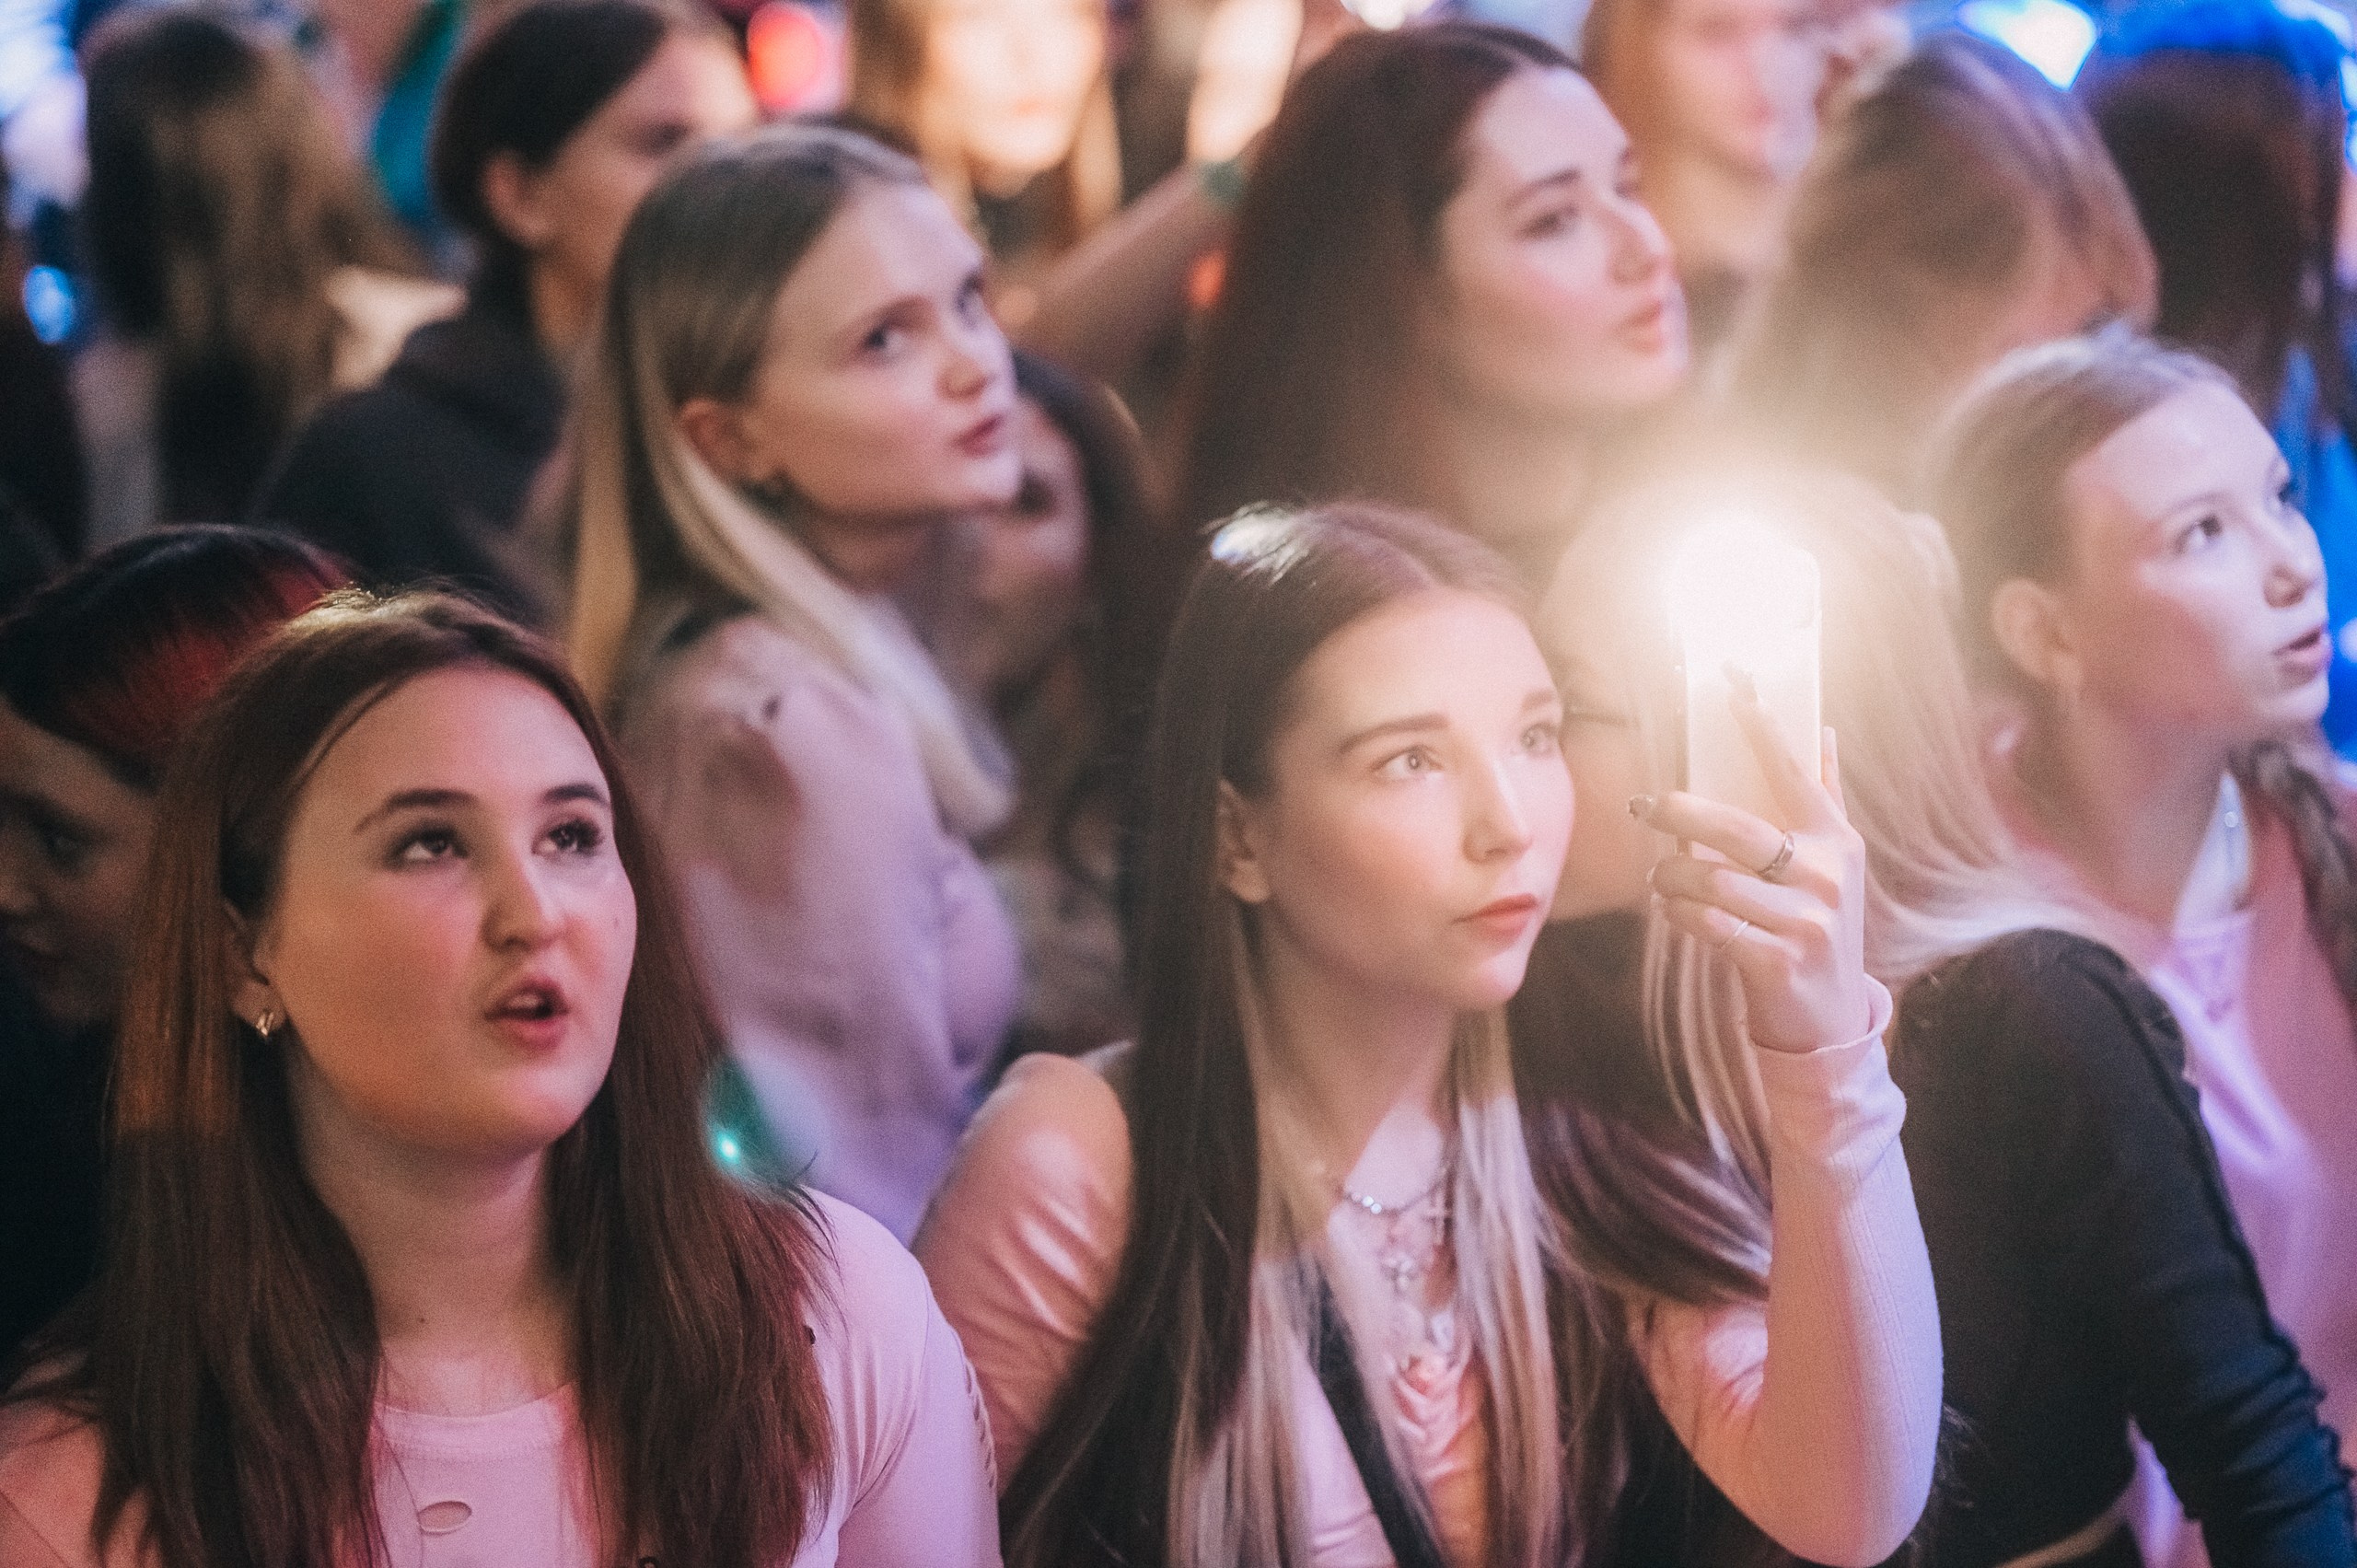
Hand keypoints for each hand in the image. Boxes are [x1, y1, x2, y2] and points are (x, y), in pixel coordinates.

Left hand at [1633, 677, 1869, 1053]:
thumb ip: (1825, 797)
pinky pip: (1710, 924)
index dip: (1763, 730)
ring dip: (1672, 875)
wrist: (1828, 1017)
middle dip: (1682, 814)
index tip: (1734, 689)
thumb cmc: (1817, 925)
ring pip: (1715, 879)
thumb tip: (1823, 730)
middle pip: (1739, 828)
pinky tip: (1674, 910)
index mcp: (1836, 841)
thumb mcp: (1832, 863)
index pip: (1794, 774)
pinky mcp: (1778, 961)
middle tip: (1646, 807)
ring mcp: (1807, 921)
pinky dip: (1681, 914)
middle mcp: (1827, 875)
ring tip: (1661, 875)